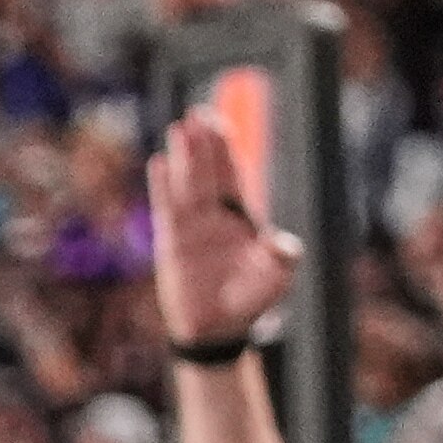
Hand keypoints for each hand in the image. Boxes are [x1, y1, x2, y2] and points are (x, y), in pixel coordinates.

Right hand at [146, 111, 299, 347]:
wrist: (218, 328)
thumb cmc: (250, 300)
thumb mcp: (274, 278)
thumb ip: (280, 258)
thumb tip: (283, 243)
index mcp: (242, 216)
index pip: (234, 174)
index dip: (226, 149)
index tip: (220, 123)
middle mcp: (216, 215)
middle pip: (209, 171)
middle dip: (205, 143)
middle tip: (198, 114)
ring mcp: (192, 227)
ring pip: (188, 184)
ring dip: (184, 158)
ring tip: (180, 129)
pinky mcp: (172, 243)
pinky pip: (166, 209)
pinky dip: (163, 187)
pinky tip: (159, 164)